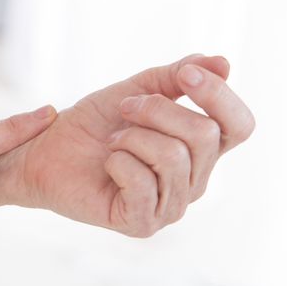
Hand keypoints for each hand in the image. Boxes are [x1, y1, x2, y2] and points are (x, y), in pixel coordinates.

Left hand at [0, 54, 254, 236]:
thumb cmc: (92, 125)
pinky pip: (143, 182)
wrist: (48, 151)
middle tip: (124, 110)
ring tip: (112, 142)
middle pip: (204, 136)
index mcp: (198, 152)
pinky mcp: (141, 223)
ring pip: (174, 157)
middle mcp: (193, 182)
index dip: (219, 95)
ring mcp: (170, 207)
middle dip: (156, 110)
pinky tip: (106, 166)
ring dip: (132, 137)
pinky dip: (118, 161)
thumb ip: (175, 78)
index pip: (238, 126)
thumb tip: (224, 62)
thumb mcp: (134, 91)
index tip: (185, 75)